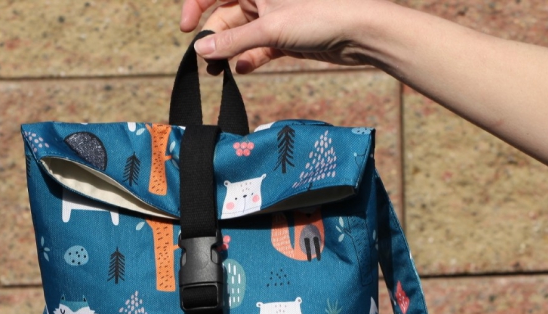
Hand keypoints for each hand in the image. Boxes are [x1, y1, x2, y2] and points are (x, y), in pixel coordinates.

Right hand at [179, 0, 378, 73]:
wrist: (360, 32)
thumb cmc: (320, 15)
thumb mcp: (270, 28)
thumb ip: (233, 40)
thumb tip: (201, 49)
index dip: (196, 6)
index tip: (186, 30)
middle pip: (226, 15)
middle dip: (213, 37)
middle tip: (203, 63)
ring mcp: (275, 17)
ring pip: (242, 34)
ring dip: (229, 52)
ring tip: (218, 73)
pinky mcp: (286, 37)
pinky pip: (259, 48)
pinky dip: (250, 58)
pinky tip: (244, 70)